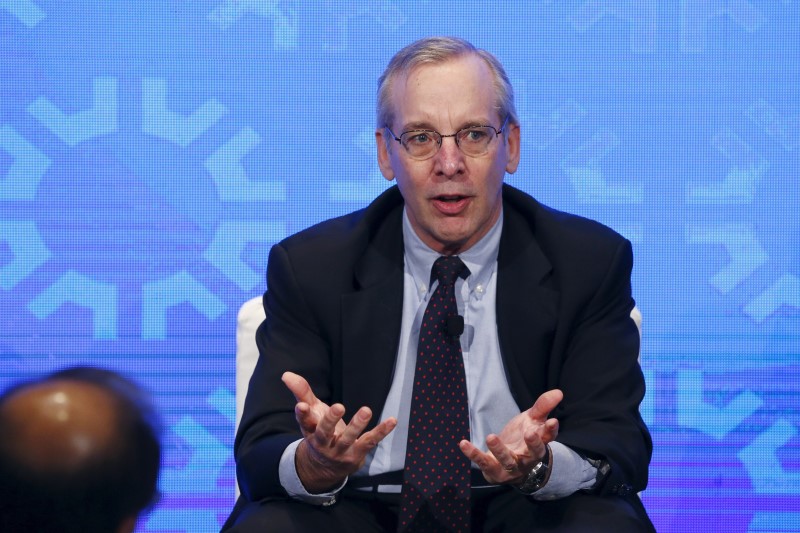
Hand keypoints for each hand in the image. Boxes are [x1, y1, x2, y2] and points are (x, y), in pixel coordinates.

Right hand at [282, 371, 396, 492]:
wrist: (327, 467)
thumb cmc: (319, 431)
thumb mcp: (311, 412)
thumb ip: (301, 392)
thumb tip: (286, 374)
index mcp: (310, 431)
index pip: (304, 423)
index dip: (302, 415)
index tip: (302, 406)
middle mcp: (323, 443)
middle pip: (325, 433)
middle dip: (330, 420)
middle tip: (338, 406)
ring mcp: (340, 451)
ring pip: (348, 439)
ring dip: (357, 425)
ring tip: (366, 410)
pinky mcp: (357, 454)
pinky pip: (370, 442)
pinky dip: (381, 432)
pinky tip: (392, 421)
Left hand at [459, 389, 562, 485]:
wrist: (508, 465)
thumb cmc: (522, 438)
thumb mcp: (531, 421)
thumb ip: (543, 407)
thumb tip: (558, 392)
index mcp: (538, 445)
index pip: (547, 438)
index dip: (550, 431)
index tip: (553, 421)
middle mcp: (527, 458)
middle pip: (533, 453)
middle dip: (533, 444)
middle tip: (530, 432)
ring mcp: (511, 467)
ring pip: (507, 460)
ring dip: (499, 450)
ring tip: (491, 436)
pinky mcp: (493, 471)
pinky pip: (483, 463)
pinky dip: (473, 454)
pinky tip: (463, 443)